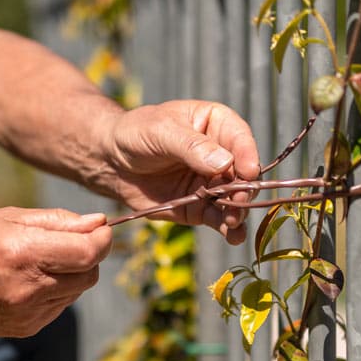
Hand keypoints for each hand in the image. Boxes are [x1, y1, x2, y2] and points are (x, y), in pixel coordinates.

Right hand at [0, 207, 111, 336]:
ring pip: (76, 291)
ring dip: (71, 274)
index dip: (102, 239)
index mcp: (23, 253)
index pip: (88, 252)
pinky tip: (29, 281)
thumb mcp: (8, 217)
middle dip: (89, 256)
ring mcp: (27, 313)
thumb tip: (98, 223)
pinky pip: (59, 306)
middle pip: (89, 274)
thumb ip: (57, 221)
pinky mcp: (26, 328)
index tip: (100, 229)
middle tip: (70, 242)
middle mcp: (28, 288)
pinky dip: (55, 291)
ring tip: (40, 261)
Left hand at [99, 100, 260, 244]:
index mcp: (216, 124)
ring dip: (238, 211)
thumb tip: (225, 163)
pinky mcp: (200, 207)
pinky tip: (234, 237)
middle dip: (244, 188)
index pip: (240, 138)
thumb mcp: (162, 131)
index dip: (248, 154)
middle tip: (238, 201)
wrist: (111, 162)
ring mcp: (212, 183)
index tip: (249, 171)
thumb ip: (193, 147)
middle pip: (243, 173)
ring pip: (234, 198)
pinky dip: (228, 228)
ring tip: (234, 221)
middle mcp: (221, 154)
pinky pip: (219, 218)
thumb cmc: (136, 134)